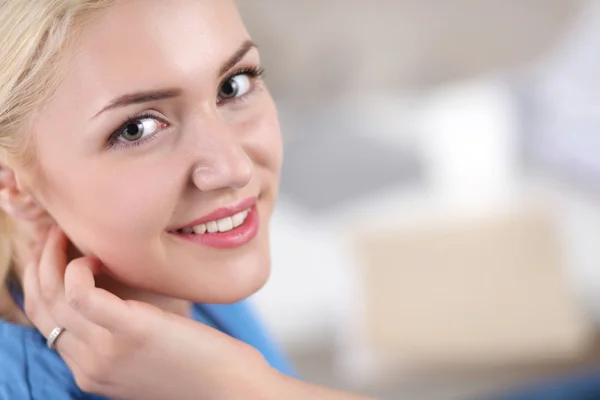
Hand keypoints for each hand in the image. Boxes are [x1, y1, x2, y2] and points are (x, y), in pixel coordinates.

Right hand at [22, 225, 272, 399]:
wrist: (230, 387)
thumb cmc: (198, 361)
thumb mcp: (145, 353)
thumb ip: (120, 333)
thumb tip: (110, 292)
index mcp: (88, 371)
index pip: (43, 322)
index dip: (38, 281)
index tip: (50, 252)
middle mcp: (88, 365)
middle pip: (40, 307)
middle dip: (37, 263)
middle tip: (51, 233)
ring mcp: (105, 352)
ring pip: (52, 297)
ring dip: (52, 257)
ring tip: (64, 233)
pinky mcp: (130, 332)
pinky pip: (80, 294)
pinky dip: (78, 267)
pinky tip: (94, 255)